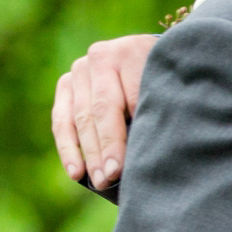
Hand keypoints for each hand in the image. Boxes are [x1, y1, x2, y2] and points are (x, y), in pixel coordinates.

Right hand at [52, 36, 155, 188]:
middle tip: (110, 178)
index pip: (131, 99)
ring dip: (88, 153)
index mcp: (132, 51)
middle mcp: (101, 55)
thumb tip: (149, 150)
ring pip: (80, 117)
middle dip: (106, 147)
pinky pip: (61, 120)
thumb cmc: (164, 82)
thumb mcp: (170, 89)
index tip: (130, 164)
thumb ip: (159, 110)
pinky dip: (68, 148)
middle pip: (102, 109)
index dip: (130, 134)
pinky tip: (76, 172)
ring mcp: (79, 69)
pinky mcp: (65, 84)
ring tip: (96, 180)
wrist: (147, 60)